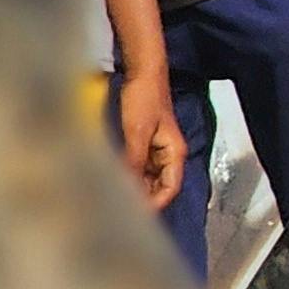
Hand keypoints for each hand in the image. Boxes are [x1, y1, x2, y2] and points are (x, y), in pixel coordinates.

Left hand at [116, 65, 183, 211]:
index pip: (170, 188)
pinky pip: (139, 167)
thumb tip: (127, 189)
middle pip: (160, 186)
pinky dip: (129, 175)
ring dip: (135, 188)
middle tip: (118, 210)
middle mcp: (168, 154)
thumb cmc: (144, 100)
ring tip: (114, 198)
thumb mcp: (137, 132)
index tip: (134, 215)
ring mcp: (155, 148)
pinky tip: (113, 180)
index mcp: (174, 153)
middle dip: (143, 199)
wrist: (142, 73)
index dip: (155, 203)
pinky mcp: (143, 142)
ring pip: (148, 178)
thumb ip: (134, 161)